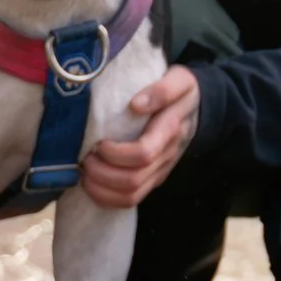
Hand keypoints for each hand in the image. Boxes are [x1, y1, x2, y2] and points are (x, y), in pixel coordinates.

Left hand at [82, 65, 198, 208]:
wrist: (196, 108)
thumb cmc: (180, 92)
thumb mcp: (179, 80)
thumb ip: (162, 90)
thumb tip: (136, 105)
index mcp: (170, 131)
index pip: (143, 153)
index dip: (116, 154)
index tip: (99, 142)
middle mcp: (165, 156)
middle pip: (133, 181)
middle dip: (102, 173)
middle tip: (85, 158)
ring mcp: (159, 172)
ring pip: (130, 196)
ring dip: (101, 189)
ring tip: (85, 173)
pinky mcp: (152, 180)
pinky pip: (130, 200)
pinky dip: (106, 198)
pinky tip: (92, 184)